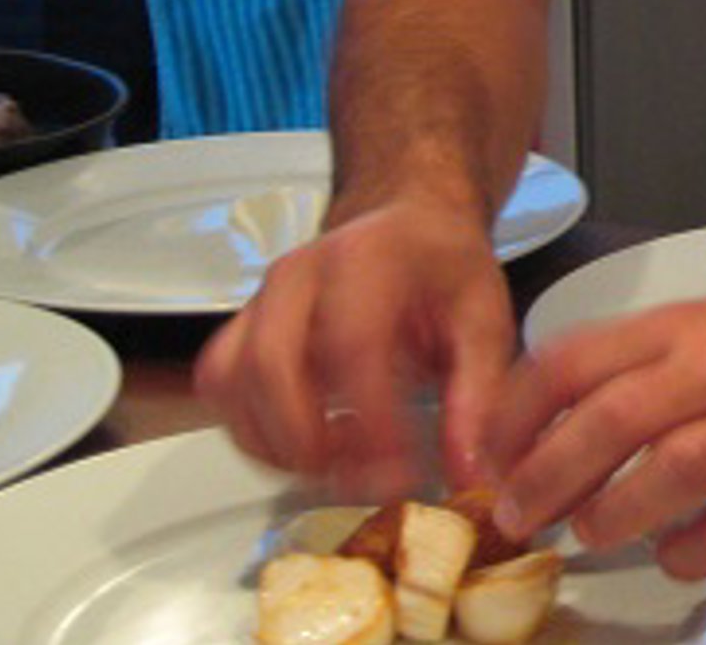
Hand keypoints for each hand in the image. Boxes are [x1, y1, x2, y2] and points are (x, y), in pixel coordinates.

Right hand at [195, 200, 514, 497]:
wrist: (408, 227)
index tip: (402, 472)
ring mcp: (260, 299)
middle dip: (311, 442)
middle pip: (270, 365)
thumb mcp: (486, 322)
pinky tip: (308, 445)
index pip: (350, 344)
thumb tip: (466, 473)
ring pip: (231, 381)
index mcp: (366, 259)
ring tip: (343, 462)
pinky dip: (253, 431)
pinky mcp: (241, 327)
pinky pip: (219, 386)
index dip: (370, 420)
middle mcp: (298, 274)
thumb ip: (477, 397)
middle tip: (367, 479)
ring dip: (278, 444)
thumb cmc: (445, 268)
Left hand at [481, 292, 705, 581]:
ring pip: (669, 476)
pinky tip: (671, 551)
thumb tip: (537, 423)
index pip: (574, 362)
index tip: (491, 454)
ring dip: (610, 515)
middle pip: (610, 423)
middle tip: (520, 513)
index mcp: (681, 330)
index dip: (516, 416)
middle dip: (547, 477)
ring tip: (590, 531)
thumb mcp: (696, 326)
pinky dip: (686, 553)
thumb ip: (624, 366)